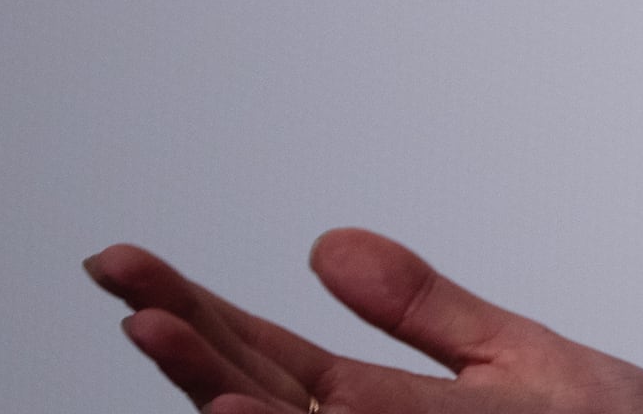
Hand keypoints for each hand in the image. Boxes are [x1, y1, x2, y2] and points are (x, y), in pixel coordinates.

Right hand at [84, 229, 642, 413]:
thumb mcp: (521, 366)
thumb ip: (426, 314)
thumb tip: (326, 245)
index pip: (265, 360)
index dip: (196, 312)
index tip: (120, 264)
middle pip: (253, 402)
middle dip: (188, 352)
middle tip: (124, 291)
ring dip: (233, 411)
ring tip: (186, 364)